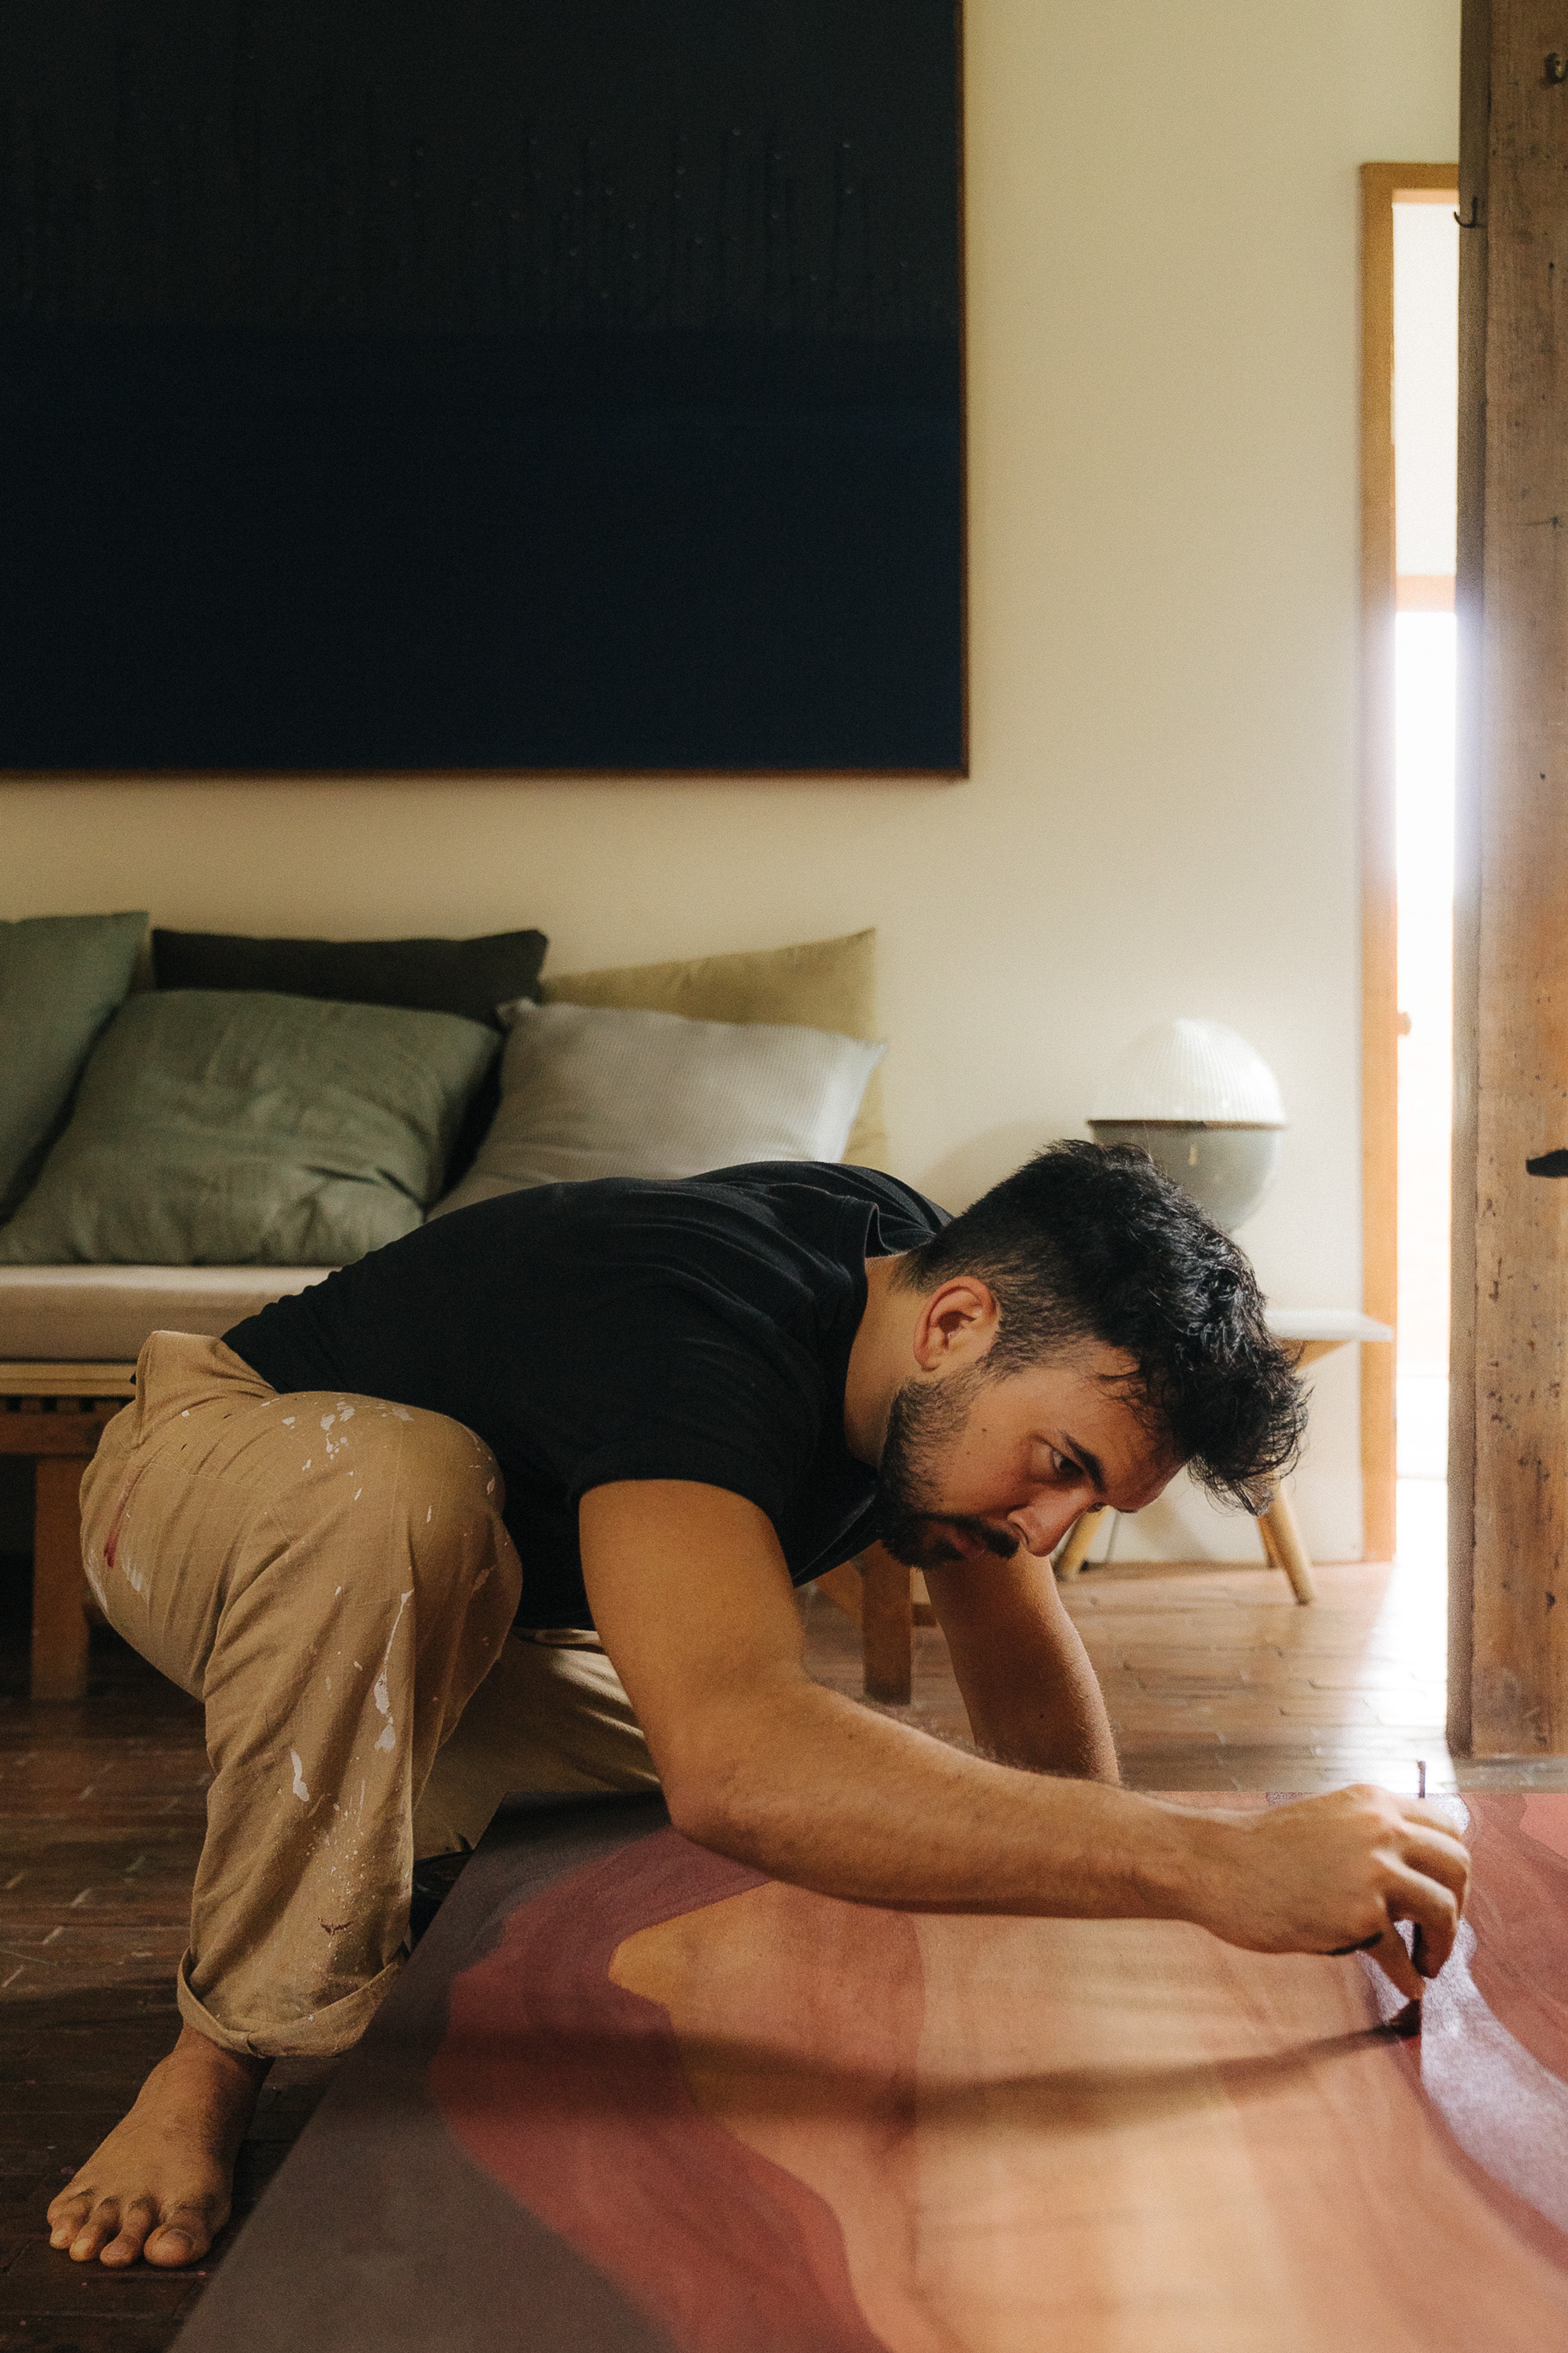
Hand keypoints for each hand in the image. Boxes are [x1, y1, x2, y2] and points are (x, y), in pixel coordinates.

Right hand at [1186, 1784, 1469, 2000]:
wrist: (1215, 1863)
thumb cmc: (1260, 1849)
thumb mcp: (1326, 1821)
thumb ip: (1368, 1837)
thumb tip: (1408, 1877)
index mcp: (1373, 1803)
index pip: (1446, 1828)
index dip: (1451, 1867)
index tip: (1442, 1892)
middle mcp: (1381, 1830)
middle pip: (1457, 1866)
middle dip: (1458, 1906)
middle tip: (1441, 1932)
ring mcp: (1372, 1872)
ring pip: (1443, 1910)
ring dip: (1443, 1945)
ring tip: (1428, 1964)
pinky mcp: (1357, 1915)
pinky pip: (1401, 1956)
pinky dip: (1409, 1978)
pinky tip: (1407, 1988)